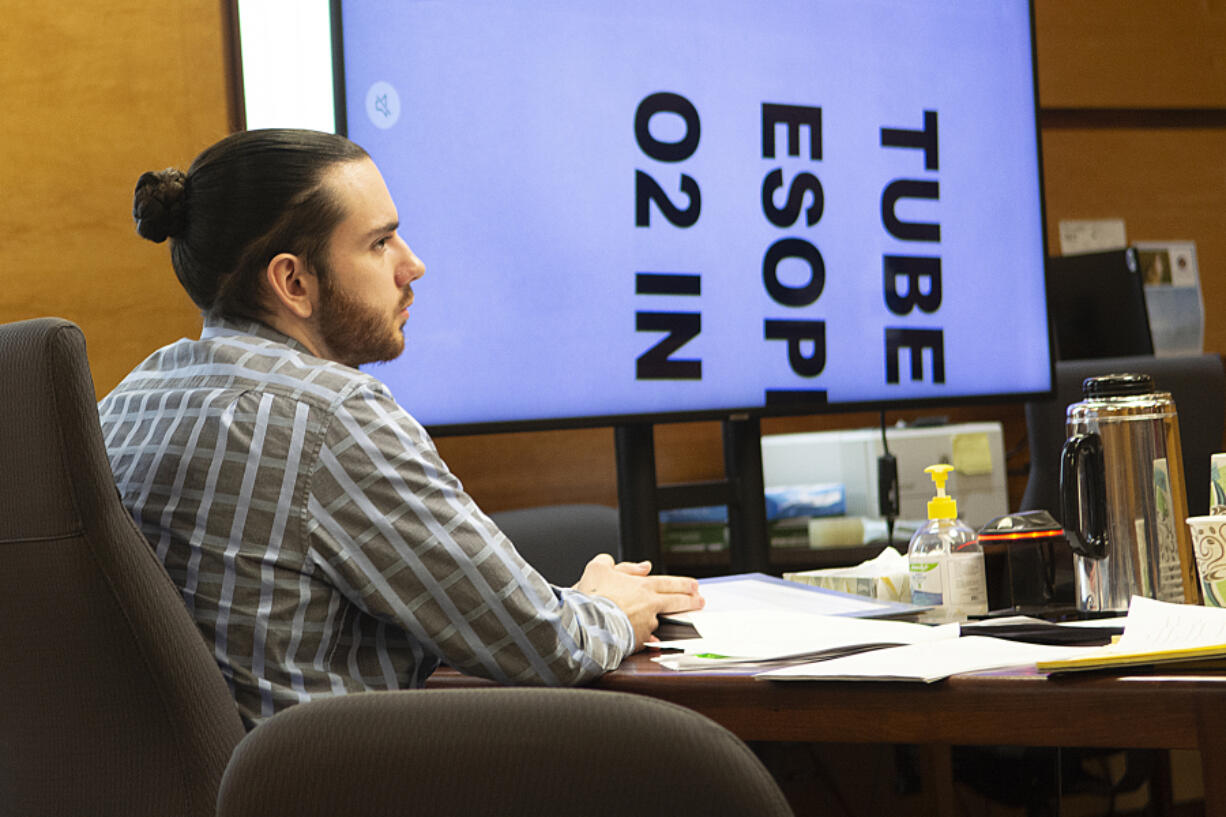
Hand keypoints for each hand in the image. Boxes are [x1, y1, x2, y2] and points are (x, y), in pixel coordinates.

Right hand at [574, 554, 703, 649]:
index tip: (695, 586)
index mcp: (642, 586)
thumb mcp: (598, 568)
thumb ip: (615, 563)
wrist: (587, 622)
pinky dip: (648, 639)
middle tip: (701, 601)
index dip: (684, 584)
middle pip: (676, 601)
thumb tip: (640, 566)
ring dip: (662, 622)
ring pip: (659, 622)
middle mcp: (649, 605)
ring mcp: (645, 625)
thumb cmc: (591, 596)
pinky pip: (646, 639)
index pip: (669, 583)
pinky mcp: (638, 641)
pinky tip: (652, 642)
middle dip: (691, 601)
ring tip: (665, 623)